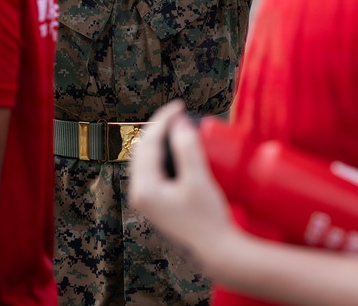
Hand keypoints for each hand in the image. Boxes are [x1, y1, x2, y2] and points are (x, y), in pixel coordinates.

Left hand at [128, 100, 233, 261]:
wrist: (217, 250)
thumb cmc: (208, 218)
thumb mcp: (198, 180)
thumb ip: (187, 149)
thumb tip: (178, 122)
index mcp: (144, 188)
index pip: (148, 143)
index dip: (163, 120)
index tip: (179, 106)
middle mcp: (140, 194)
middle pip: (142, 150)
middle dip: (158, 128)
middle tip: (178, 113)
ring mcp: (147, 200)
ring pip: (145, 160)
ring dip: (159, 141)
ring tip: (176, 126)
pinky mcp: (157, 203)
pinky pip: (152, 170)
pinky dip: (162, 155)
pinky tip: (173, 150)